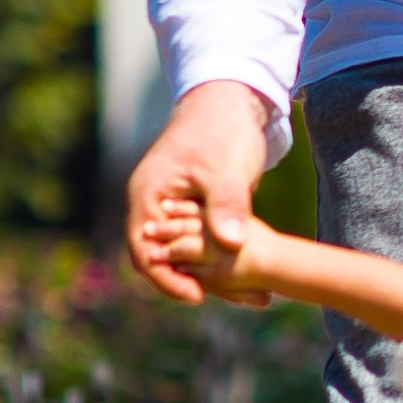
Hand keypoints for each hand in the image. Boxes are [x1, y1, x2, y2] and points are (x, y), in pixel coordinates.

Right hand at [125, 80, 271, 305]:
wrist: (232, 101)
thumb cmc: (222, 129)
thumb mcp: (225, 169)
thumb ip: (226, 205)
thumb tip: (230, 245)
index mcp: (148, 197)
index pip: (145, 252)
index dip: (167, 279)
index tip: (198, 297)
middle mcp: (156, 208)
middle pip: (168, 259)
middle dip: (201, 283)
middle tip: (245, 300)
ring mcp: (176, 210)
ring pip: (190, 254)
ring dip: (218, 276)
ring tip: (258, 296)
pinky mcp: (198, 211)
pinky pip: (206, 244)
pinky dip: (227, 260)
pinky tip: (258, 274)